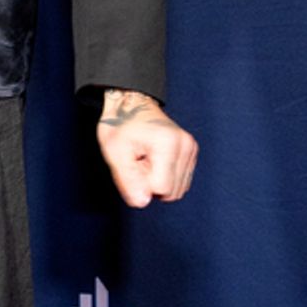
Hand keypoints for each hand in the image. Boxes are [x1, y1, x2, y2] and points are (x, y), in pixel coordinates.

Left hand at [95, 91, 197, 207]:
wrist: (131, 104)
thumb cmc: (120, 125)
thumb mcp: (115, 153)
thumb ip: (128, 180)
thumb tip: (142, 203)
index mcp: (168, 144)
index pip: (161, 189)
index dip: (142, 183)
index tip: (133, 162)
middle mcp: (186, 146)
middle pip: (171, 192)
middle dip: (151, 184)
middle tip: (138, 162)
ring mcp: (191, 148)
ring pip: (177, 190)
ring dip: (158, 182)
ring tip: (146, 161)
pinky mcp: (192, 152)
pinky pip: (180, 182)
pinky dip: (166, 178)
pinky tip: (154, 161)